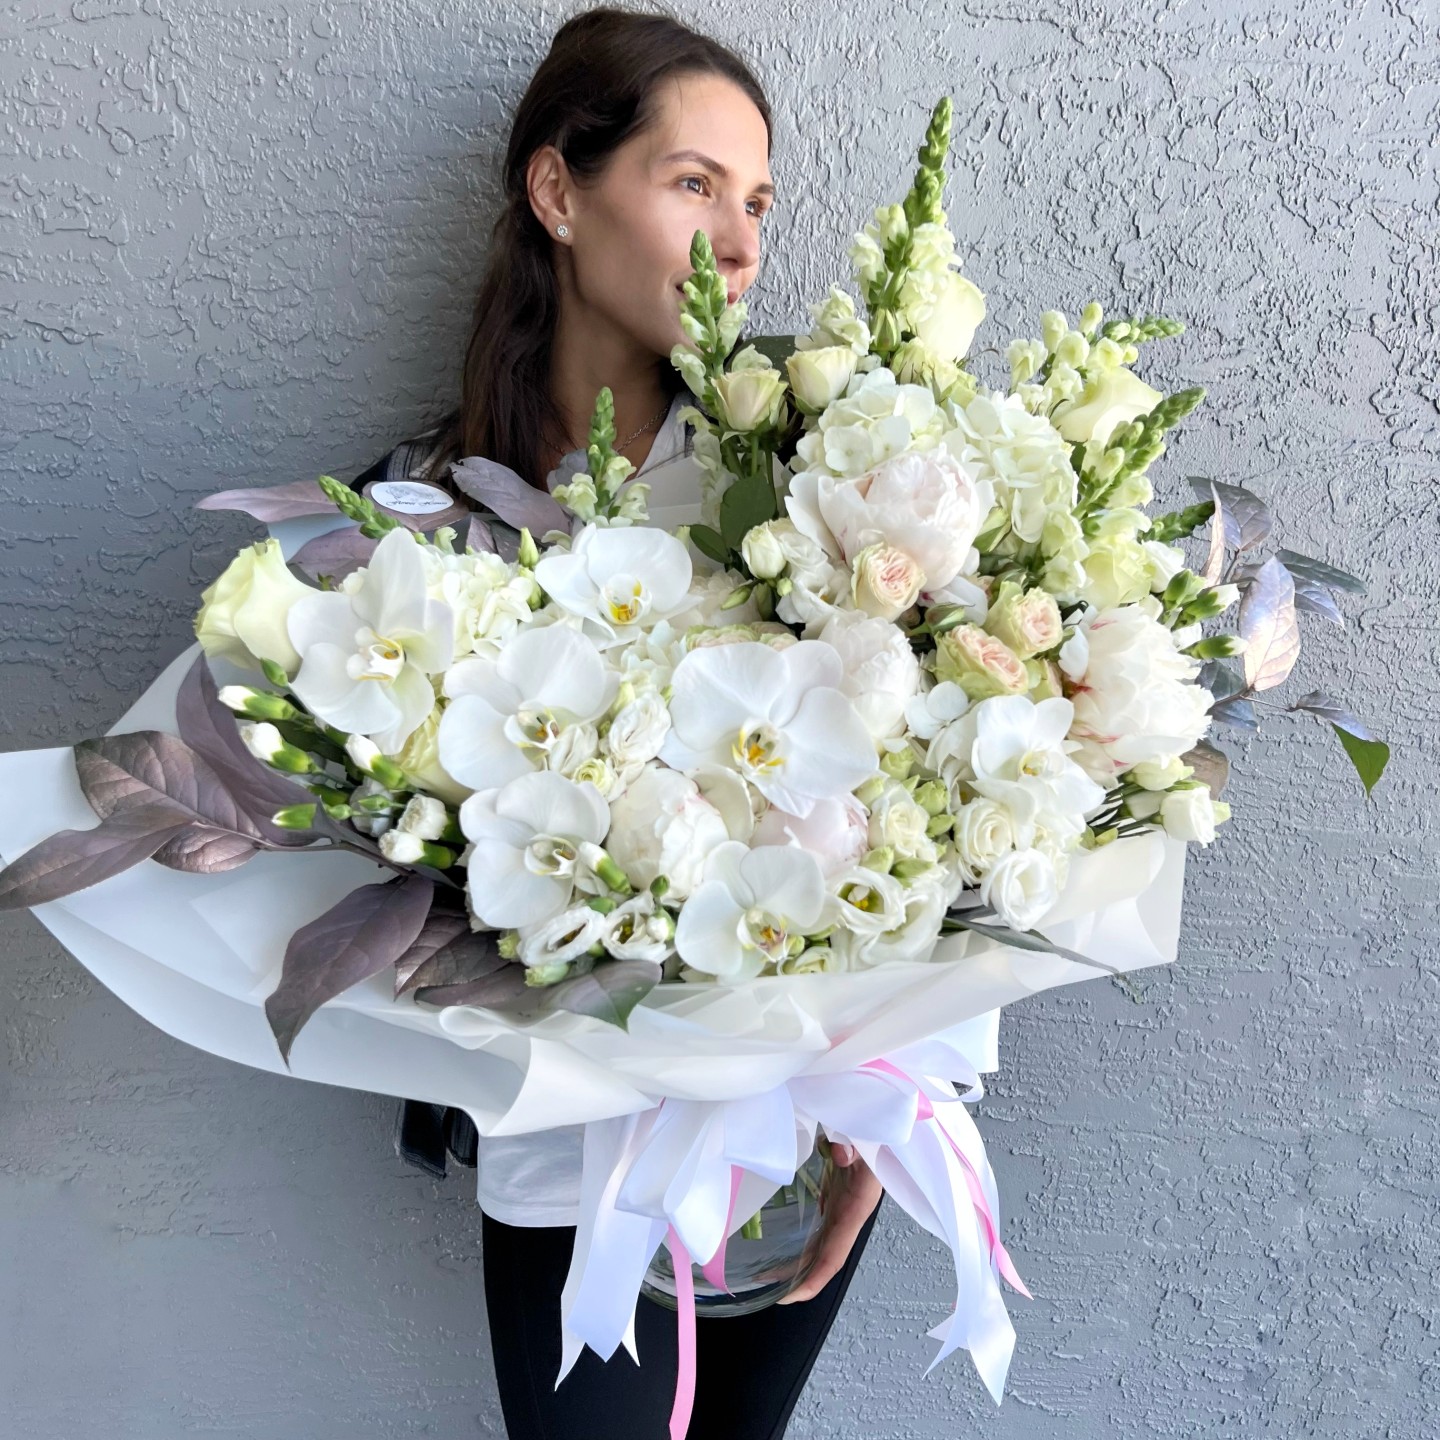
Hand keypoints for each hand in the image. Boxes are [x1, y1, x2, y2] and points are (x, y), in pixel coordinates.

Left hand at [776, 1143, 882, 1304]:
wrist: (888, 1120)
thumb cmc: (880, 1132)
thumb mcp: (869, 1138)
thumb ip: (854, 1146)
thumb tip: (840, 1154)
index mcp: (857, 1207)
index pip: (835, 1255)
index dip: (815, 1279)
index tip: (790, 1296)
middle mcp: (850, 1213)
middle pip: (823, 1257)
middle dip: (798, 1278)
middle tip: (766, 1289)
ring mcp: (843, 1205)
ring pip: (820, 1243)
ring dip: (797, 1261)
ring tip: (766, 1272)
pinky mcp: (838, 1194)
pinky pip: (819, 1225)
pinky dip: (802, 1239)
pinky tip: (784, 1241)